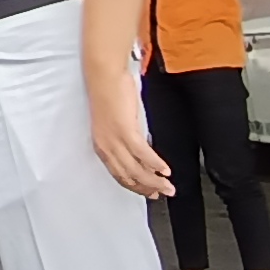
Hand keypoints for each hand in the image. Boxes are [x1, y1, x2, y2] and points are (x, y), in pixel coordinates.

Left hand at [88, 73, 174, 198]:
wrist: (104, 76)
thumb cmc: (110, 94)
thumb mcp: (115, 123)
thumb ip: (125, 139)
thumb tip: (141, 151)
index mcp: (102, 146)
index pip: (119, 175)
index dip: (135, 186)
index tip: (148, 192)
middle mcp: (106, 147)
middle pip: (127, 177)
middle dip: (147, 188)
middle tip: (162, 193)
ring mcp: (114, 141)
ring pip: (136, 170)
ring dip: (154, 181)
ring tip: (168, 186)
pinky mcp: (125, 131)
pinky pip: (143, 154)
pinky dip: (156, 165)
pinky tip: (165, 170)